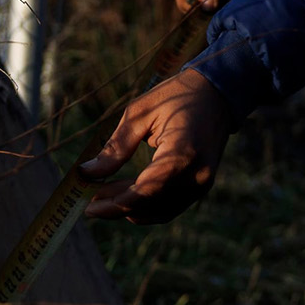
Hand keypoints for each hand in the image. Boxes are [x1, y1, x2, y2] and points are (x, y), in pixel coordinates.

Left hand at [80, 70, 228, 223]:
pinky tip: (127, 192)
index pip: (144, 193)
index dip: (114, 205)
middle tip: (90, 199)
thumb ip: (115, 147)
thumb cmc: (177, 96)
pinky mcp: (202, 186)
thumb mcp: (139, 113)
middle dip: (117, 206)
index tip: (88, 208)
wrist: (218, 93)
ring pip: (159, 211)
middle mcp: (196, 175)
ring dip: (130, 208)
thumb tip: (86, 173)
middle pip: (150, 206)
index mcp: (182, 154)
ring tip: (104, 192)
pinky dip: (147, 205)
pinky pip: (171, 206)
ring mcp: (202, 184)